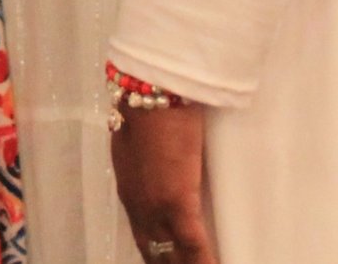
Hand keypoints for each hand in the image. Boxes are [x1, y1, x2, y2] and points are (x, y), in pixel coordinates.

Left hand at [110, 104, 216, 263]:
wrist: (150, 91)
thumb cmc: (151, 108)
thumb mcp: (143, 144)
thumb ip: (151, 166)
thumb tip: (167, 171)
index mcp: (131, 191)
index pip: (144, 237)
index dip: (158, 257)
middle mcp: (138, 205)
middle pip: (154, 253)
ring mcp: (155, 205)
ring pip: (173, 255)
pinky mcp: (175, 201)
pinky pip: (193, 245)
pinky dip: (206, 262)